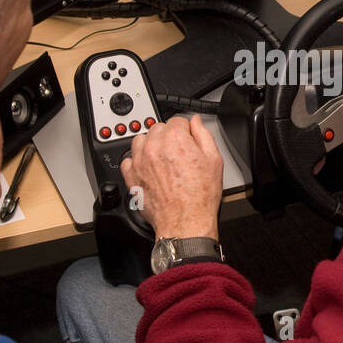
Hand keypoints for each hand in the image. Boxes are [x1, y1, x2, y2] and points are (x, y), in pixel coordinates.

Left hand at [121, 115, 222, 240]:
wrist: (185, 221)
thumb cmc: (200, 196)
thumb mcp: (214, 160)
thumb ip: (204, 135)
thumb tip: (196, 122)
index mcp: (175, 139)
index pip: (177, 120)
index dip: (186, 130)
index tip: (188, 140)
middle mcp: (154, 147)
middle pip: (158, 128)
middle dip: (169, 136)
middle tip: (179, 152)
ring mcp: (140, 162)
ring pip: (141, 140)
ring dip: (151, 144)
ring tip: (163, 158)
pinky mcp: (131, 176)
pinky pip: (128, 160)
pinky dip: (137, 161)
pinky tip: (149, 168)